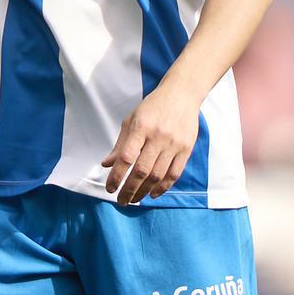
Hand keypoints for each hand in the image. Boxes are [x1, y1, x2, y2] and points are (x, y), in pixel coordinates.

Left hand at [101, 79, 199, 205]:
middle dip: (129, 189)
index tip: (110, 189)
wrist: (182, 93)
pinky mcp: (186, 149)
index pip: (126, 157)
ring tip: (134, 199)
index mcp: (141, 126)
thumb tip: (107, 164)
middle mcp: (158, 136)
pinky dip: (163, 187)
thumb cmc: (153, 106)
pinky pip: (174, 174)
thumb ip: (120, 143)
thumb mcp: (132, 119)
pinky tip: (153, 193)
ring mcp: (174, 143)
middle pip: (142, 170)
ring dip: (144, 191)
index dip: (117, 176)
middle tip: (121, 200)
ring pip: (157, 175)